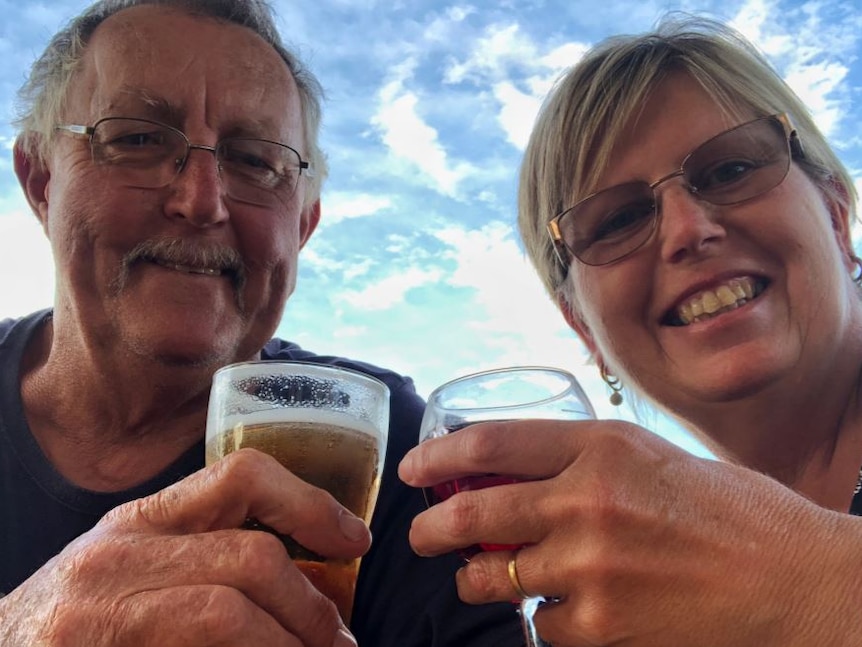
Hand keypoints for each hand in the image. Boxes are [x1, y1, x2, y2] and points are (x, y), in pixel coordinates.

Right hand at [0, 449, 367, 646]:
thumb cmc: (75, 615)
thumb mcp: (130, 563)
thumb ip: (202, 551)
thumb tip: (302, 573)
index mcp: (140, 520)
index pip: (241, 475)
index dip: (311, 503)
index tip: (355, 539)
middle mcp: (119, 557)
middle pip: (251, 559)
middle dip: (311, 606)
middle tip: (340, 639)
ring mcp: (103, 614)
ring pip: (228, 616)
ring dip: (289, 645)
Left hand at [399, 419, 861, 645]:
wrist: (793, 580)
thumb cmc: (731, 513)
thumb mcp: (654, 457)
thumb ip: (587, 459)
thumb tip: (522, 470)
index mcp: (601, 447)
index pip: (492, 442)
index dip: (440, 455)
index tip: (415, 469)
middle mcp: (586, 501)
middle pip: (474, 511)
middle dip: (432, 527)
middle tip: (421, 534)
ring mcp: (588, 566)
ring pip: (492, 576)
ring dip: (476, 578)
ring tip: (478, 577)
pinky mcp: (599, 625)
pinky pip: (538, 624)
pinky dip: (540, 618)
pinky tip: (562, 609)